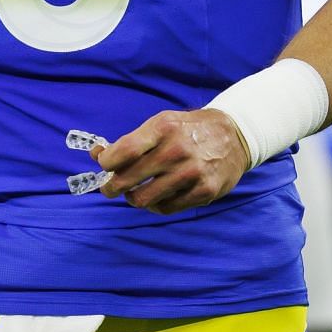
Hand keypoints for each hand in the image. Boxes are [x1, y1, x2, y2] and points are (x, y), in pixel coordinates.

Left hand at [95, 108, 250, 214]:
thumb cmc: (188, 130)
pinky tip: (157, 197)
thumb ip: (131, 141)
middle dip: (111, 187)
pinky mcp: (203, 192)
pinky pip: (166, 208)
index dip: (106, 162)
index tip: (104, 165)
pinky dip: (156, 205)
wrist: (234, 136)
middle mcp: (177, 150)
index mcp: (163, 128)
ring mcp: (191, 173)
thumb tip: (97, 154)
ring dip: (133, 198)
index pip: (123, 151)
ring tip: (135, 193)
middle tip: (110, 187)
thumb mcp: (161, 123)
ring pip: (144, 200)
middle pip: (128, 180)